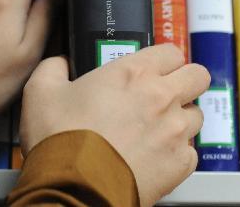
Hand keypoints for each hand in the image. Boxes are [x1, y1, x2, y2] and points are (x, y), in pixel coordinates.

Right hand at [19, 45, 209, 206]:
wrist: (74, 189)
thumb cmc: (62, 141)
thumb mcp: (41, 91)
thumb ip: (53, 67)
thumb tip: (59, 63)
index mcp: (132, 73)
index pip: (171, 51)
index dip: (163, 59)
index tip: (154, 68)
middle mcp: (161, 97)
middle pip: (198, 76)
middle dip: (186, 81)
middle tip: (167, 91)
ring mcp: (174, 131)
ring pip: (197, 115)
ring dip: (181, 118)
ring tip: (158, 128)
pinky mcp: (179, 163)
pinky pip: (190, 152)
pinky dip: (177, 152)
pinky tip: (155, 155)